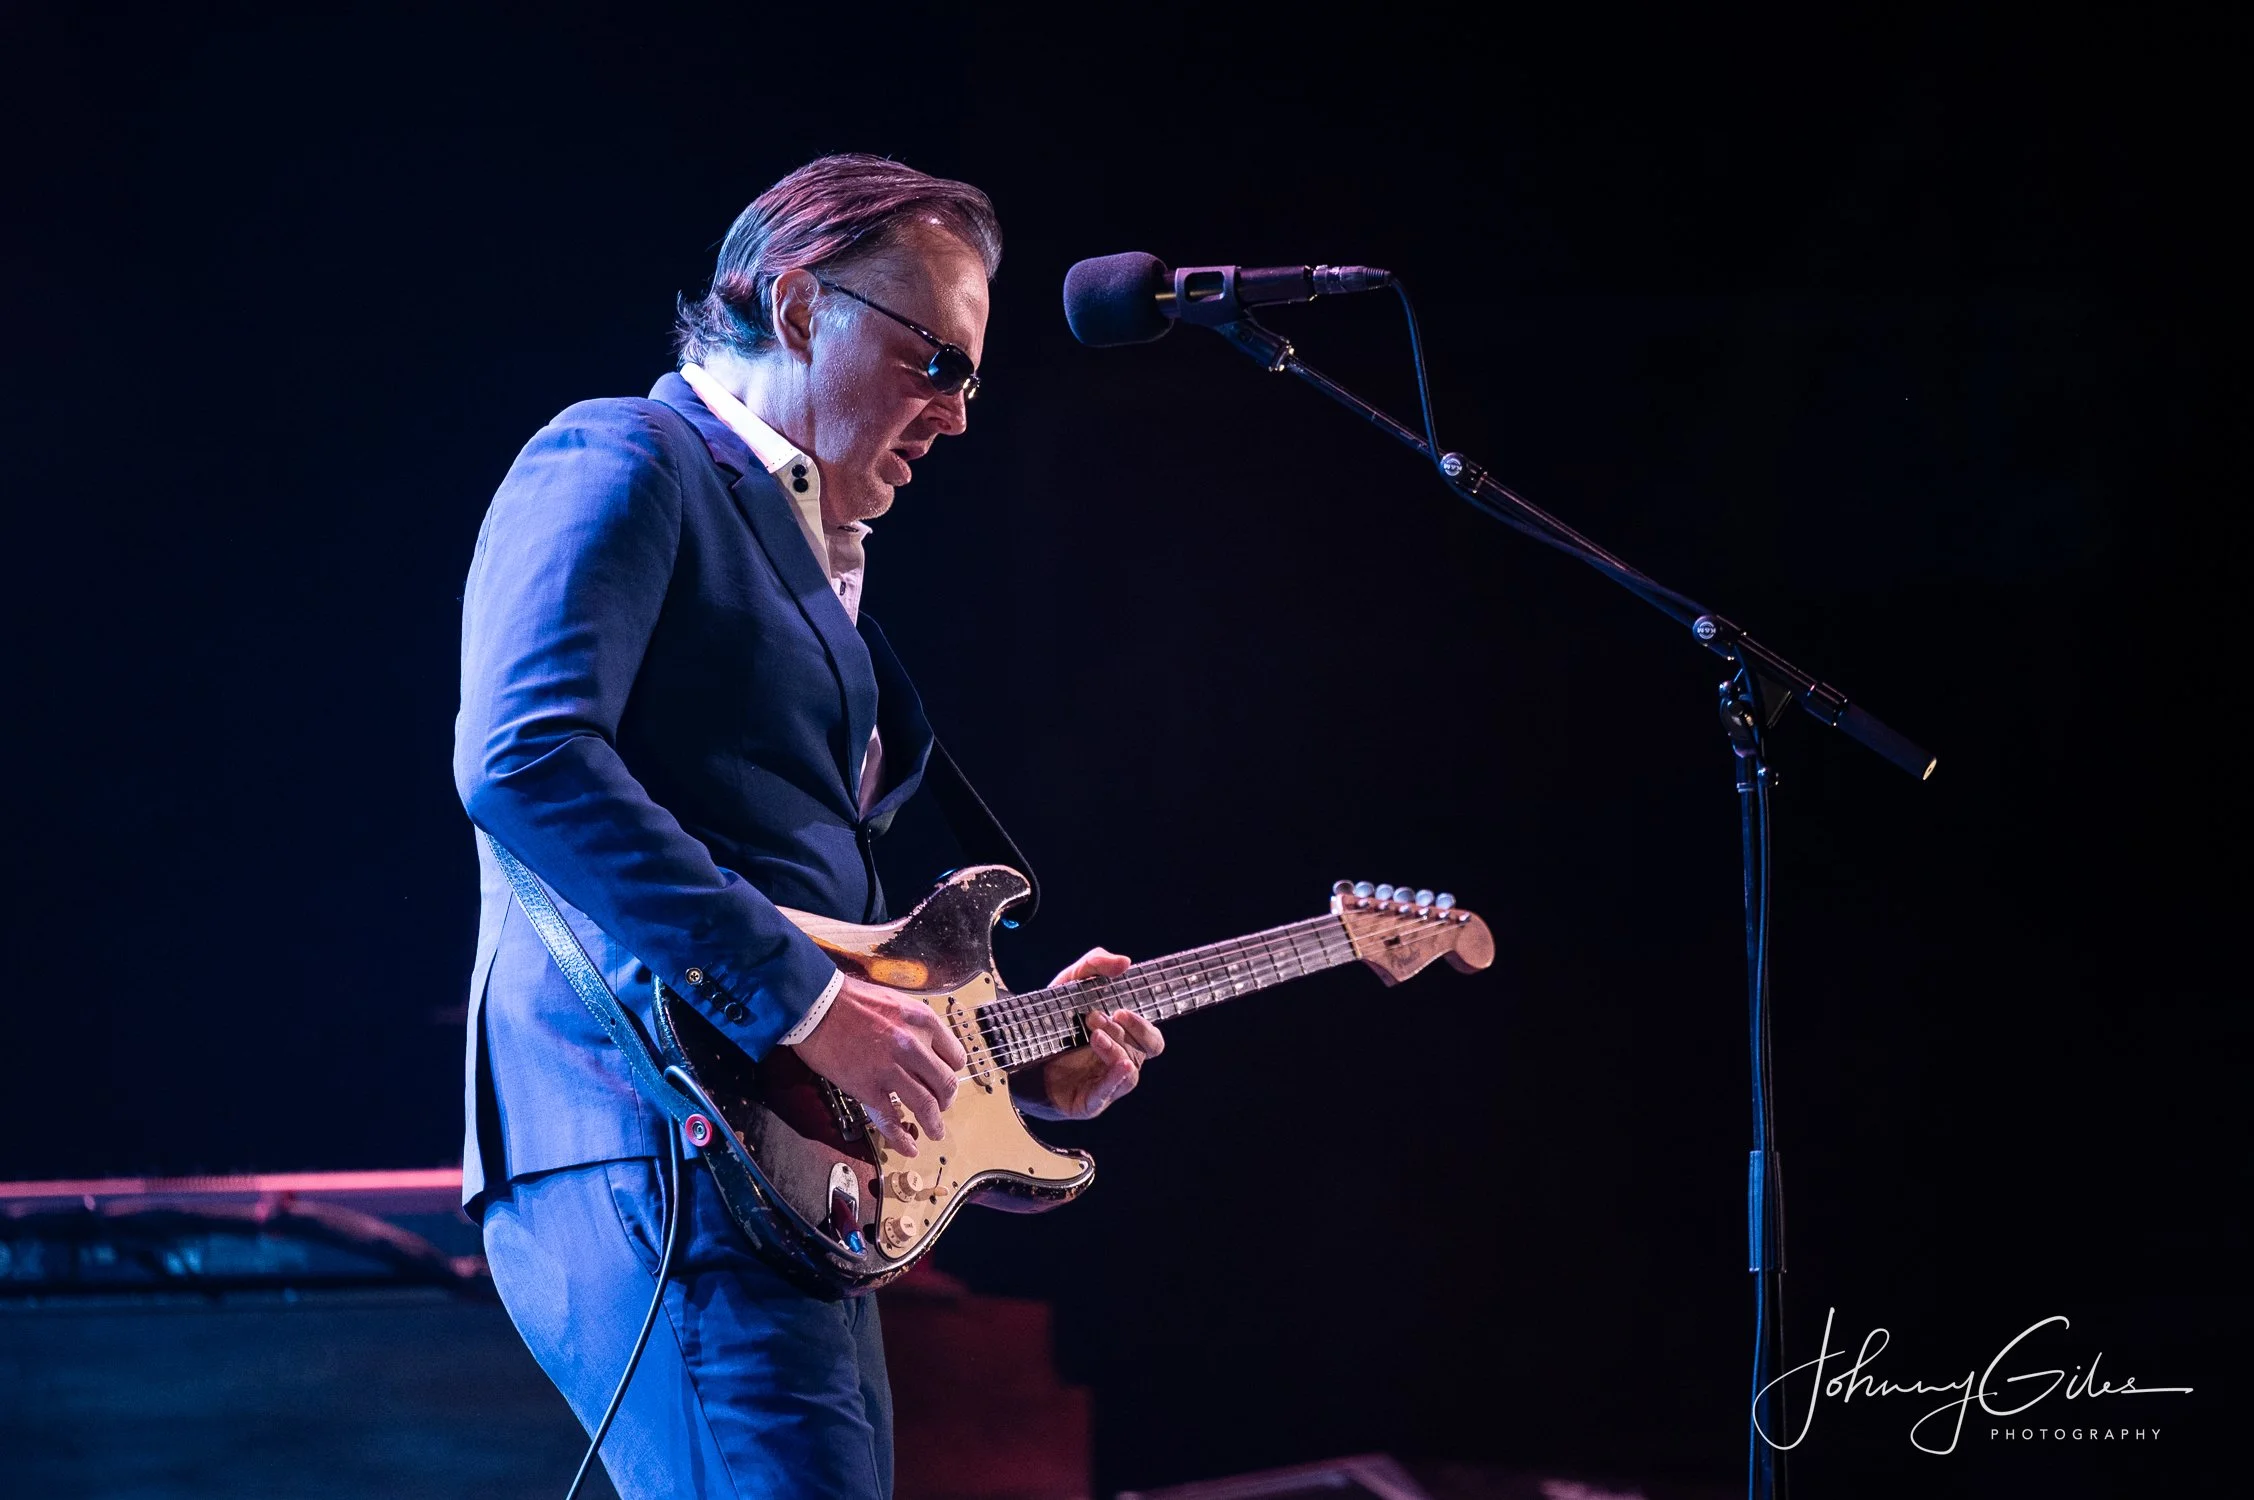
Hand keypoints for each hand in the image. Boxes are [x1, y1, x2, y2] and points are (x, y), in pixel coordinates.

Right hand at [788, 975, 966, 1156]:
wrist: (815, 1005)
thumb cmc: (851, 999)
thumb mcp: (895, 1001)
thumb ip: (914, 1023)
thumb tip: (925, 1044)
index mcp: (923, 1022)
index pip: (955, 1056)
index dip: (953, 1071)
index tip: (947, 1079)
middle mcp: (913, 1046)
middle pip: (945, 1084)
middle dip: (947, 1100)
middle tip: (942, 1107)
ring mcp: (891, 1070)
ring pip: (925, 1106)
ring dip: (934, 1124)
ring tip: (935, 1132)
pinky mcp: (868, 1089)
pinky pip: (891, 1120)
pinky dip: (902, 1138)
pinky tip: (909, 1148)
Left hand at [1016, 947, 1165, 1120]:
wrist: (1017, 1053)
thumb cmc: (1054, 1020)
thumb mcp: (1070, 984)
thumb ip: (1095, 964)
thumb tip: (1124, 962)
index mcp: (1123, 1039)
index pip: (1151, 1037)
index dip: (1142, 1024)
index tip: (1120, 1009)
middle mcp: (1120, 1061)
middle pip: (1146, 1050)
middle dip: (1128, 1031)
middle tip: (1094, 1017)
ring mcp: (1106, 1084)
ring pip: (1129, 1073)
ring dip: (1115, 1050)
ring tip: (1093, 1035)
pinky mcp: (1088, 1102)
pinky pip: (1107, 1094)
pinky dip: (1115, 1079)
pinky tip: (1119, 1065)